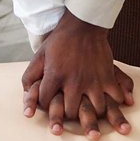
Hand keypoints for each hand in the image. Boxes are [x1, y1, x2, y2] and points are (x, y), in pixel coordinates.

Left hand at [21, 10, 134, 140]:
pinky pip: (115, 98)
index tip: (49, 102)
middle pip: (70, 112)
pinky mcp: (107, 76)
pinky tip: (110, 102)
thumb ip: (30, 77)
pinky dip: (115, 103)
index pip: (46, 102)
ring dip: (92, 114)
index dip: (45, 105)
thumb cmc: (59, 42)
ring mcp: (92, 80)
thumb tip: (25, 96)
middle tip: (70, 112)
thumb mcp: (39, 56)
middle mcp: (73, 82)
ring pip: (94, 110)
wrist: (83, 25)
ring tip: (90, 112)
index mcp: (54, 76)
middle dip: (68, 115)